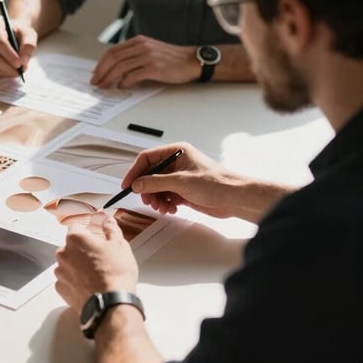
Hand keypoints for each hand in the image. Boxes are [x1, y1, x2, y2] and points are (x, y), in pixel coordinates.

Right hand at [0, 18, 37, 76]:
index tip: (19, 64)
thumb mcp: (29, 35)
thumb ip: (29, 45)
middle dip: (7, 66)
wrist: (13, 34)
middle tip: (20, 71)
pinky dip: (3, 72)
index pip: (0, 43)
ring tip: (19, 70)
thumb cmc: (20, 33)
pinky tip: (12, 70)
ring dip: (6, 70)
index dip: (9, 55)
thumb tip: (23, 61)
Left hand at [55, 212, 138, 314]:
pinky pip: (66, 280)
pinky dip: (75, 281)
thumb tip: (108, 220)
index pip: (75, 227)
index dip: (86, 232)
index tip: (94, 238)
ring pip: (68, 264)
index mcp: (75, 239)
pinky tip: (89, 285)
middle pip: (70, 246)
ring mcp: (60, 272)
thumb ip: (111, 229)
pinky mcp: (61, 289)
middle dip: (82, 250)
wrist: (110, 305)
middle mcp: (63, 253)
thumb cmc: (115, 274)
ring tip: (95, 274)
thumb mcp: (120, 246)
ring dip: (77, 266)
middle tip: (99, 258)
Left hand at [91, 36, 199, 87]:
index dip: (101, 63)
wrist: (192, 61)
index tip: (96, 73)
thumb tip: (116, 70)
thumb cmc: (171, 59)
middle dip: (101, 71)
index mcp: (139, 41)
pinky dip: (125, 82)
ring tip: (104, 86)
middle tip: (95, 82)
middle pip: (114, 58)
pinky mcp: (155, 67)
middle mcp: (142, 46)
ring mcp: (148, 56)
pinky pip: (134, 75)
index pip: (113, 51)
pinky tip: (121, 87)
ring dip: (109, 78)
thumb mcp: (150, 51)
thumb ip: (134, 56)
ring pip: (121, 67)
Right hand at [122, 142, 251, 218]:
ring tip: (161, 207)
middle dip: (147, 189)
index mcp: (176, 152)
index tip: (127, 185)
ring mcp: (180, 178)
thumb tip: (136, 184)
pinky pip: (166, 196)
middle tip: (148, 200)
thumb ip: (155, 183)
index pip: (147, 159)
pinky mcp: (184, 191)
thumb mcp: (180, 182)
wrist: (235, 199)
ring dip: (156, 199)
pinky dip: (164, 204)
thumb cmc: (215, 183)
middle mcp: (176, 163)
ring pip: (157, 187)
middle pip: (150, 175)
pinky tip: (170, 209)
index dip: (135, 172)